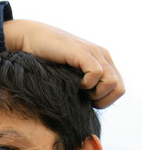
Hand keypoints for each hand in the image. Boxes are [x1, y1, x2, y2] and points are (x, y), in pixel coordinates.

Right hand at [3, 19, 124, 108]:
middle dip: (102, 100)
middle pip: (118, 88)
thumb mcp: (71, 77)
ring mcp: (94, 53)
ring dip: (95, 93)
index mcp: (103, 62)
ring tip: (79, 91)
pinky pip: (96, 73)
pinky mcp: (82, 53)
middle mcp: (102, 56)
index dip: (105, 101)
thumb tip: (89, 108)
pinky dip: (86, 84)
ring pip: (112, 83)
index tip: (87, 102)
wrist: (31, 40)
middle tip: (84, 99)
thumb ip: (84, 88)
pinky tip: (74, 83)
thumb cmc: (47, 62)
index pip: (118, 89)